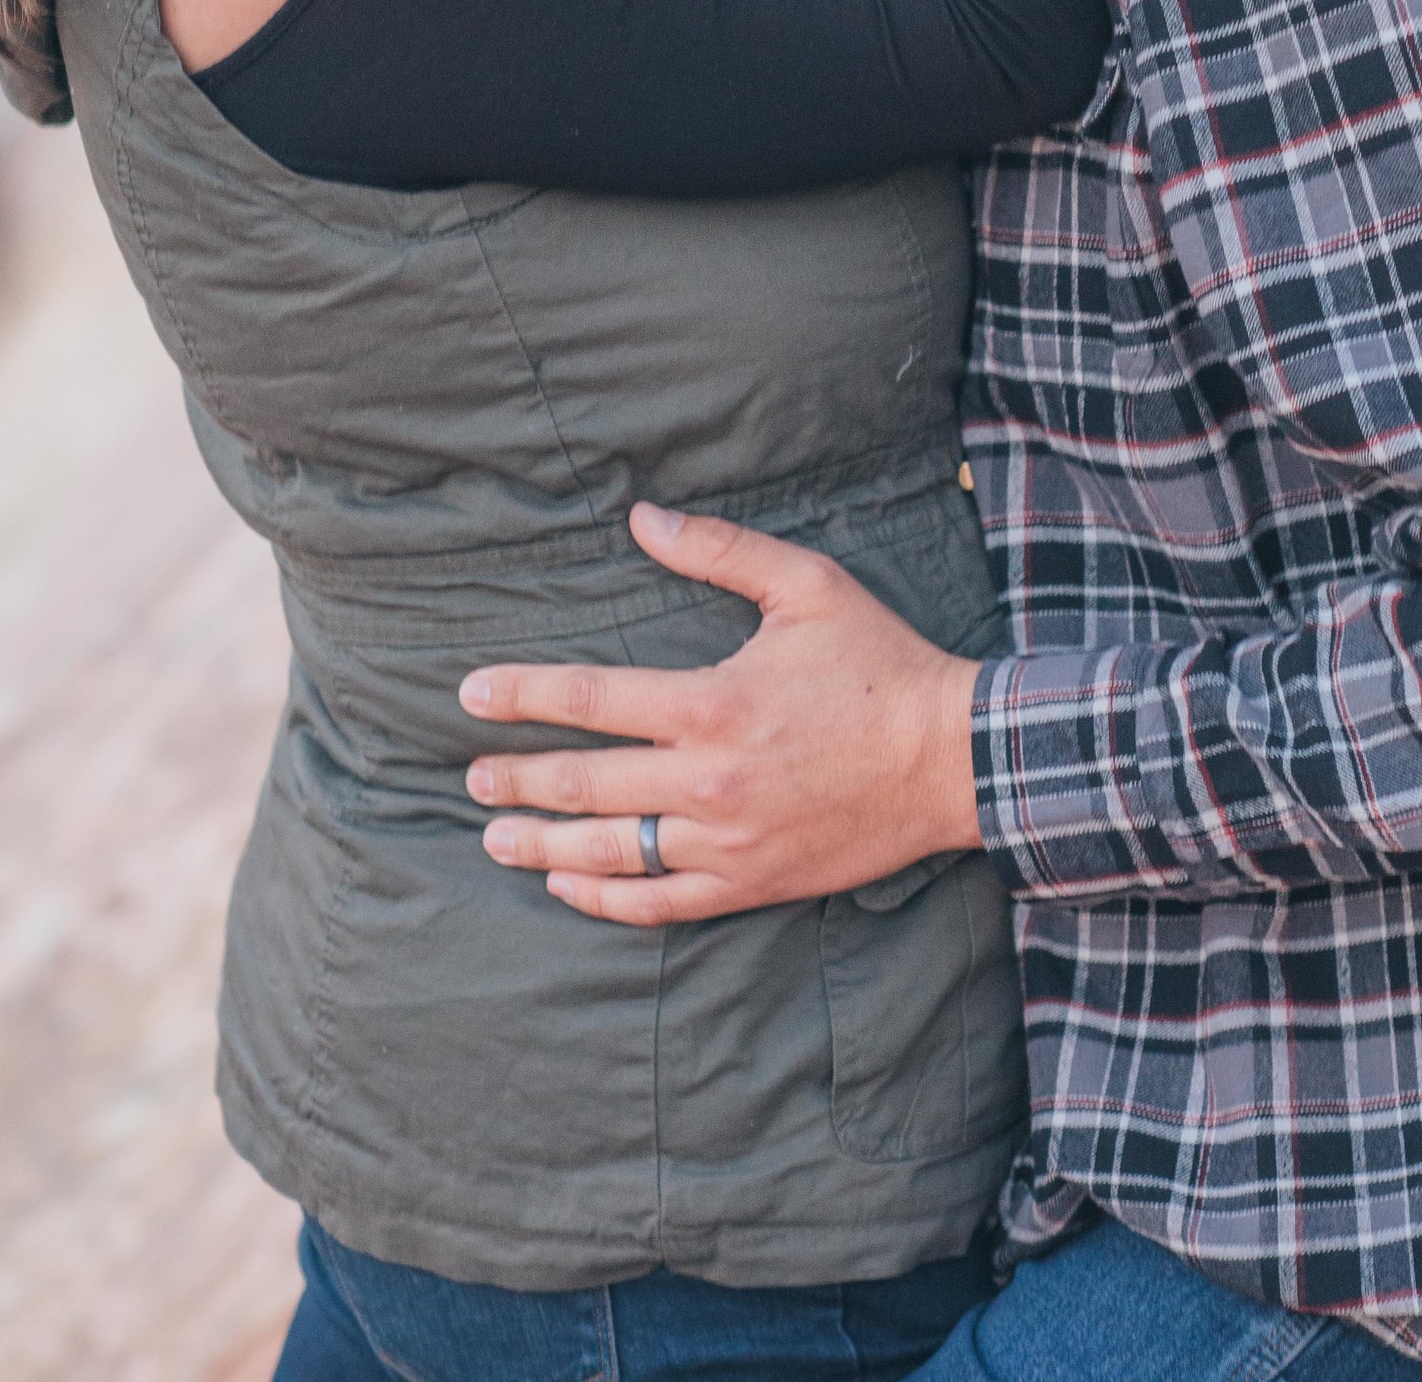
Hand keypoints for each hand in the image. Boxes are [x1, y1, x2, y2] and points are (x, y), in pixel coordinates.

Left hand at [459, 502, 981, 926]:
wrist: (950, 759)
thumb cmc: (879, 663)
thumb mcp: (806, 585)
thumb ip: (719, 551)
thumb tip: (643, 518)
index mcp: (712, 703)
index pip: (590, 700)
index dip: (523, 695)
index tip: (472, 693)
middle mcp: (708, 779)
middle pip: (585, 784)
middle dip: (518, 779)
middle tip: (471, 776)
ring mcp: (728, 840)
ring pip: (611, 852)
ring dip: (543, 845)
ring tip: (496, 836)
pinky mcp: (752, 884)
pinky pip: (660, 902)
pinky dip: (605, 900)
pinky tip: (568, 885)